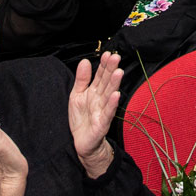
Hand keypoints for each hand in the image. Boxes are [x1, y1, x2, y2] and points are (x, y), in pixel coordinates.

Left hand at [68, 53, 124, 175]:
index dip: (104, 65)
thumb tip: (85, 61)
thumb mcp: (77, 95)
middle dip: (111, 70)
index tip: (108, 53)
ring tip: (118, 72)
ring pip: (109, 95)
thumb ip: (82, 79)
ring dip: (114, 84)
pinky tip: (116, 95)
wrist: (82, 142)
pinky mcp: (102, 123)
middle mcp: (100, 99)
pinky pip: (108, 113)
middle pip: (106, 82)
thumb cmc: (81, 119)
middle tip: (116, 57)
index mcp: (94, 92)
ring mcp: (102, 111)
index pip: (100, 75)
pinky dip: (112, 104)